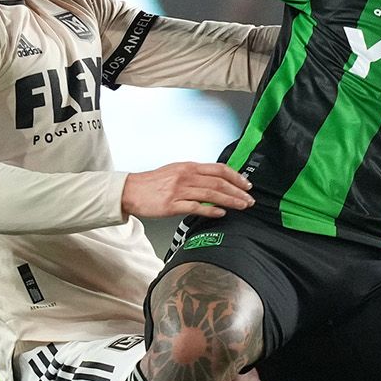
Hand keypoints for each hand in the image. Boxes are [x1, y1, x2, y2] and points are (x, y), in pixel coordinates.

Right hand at [122, 162, 252, 218]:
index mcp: (188, 167)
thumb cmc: (153, 183)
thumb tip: (216, 181)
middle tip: (249, 200)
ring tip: (242, 206)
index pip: (218, 169)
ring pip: (211, 194)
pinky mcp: (172, 205)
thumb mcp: (176, 171)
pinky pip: (196, 207)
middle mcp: (186, 176)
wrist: (131, 191)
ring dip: (230, 201)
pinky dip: (211, 210)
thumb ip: (195, 175)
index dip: (236, 177)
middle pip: (218, 182)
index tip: (247, 185)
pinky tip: (221, 213)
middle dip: (237, 191)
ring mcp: (179, 191)